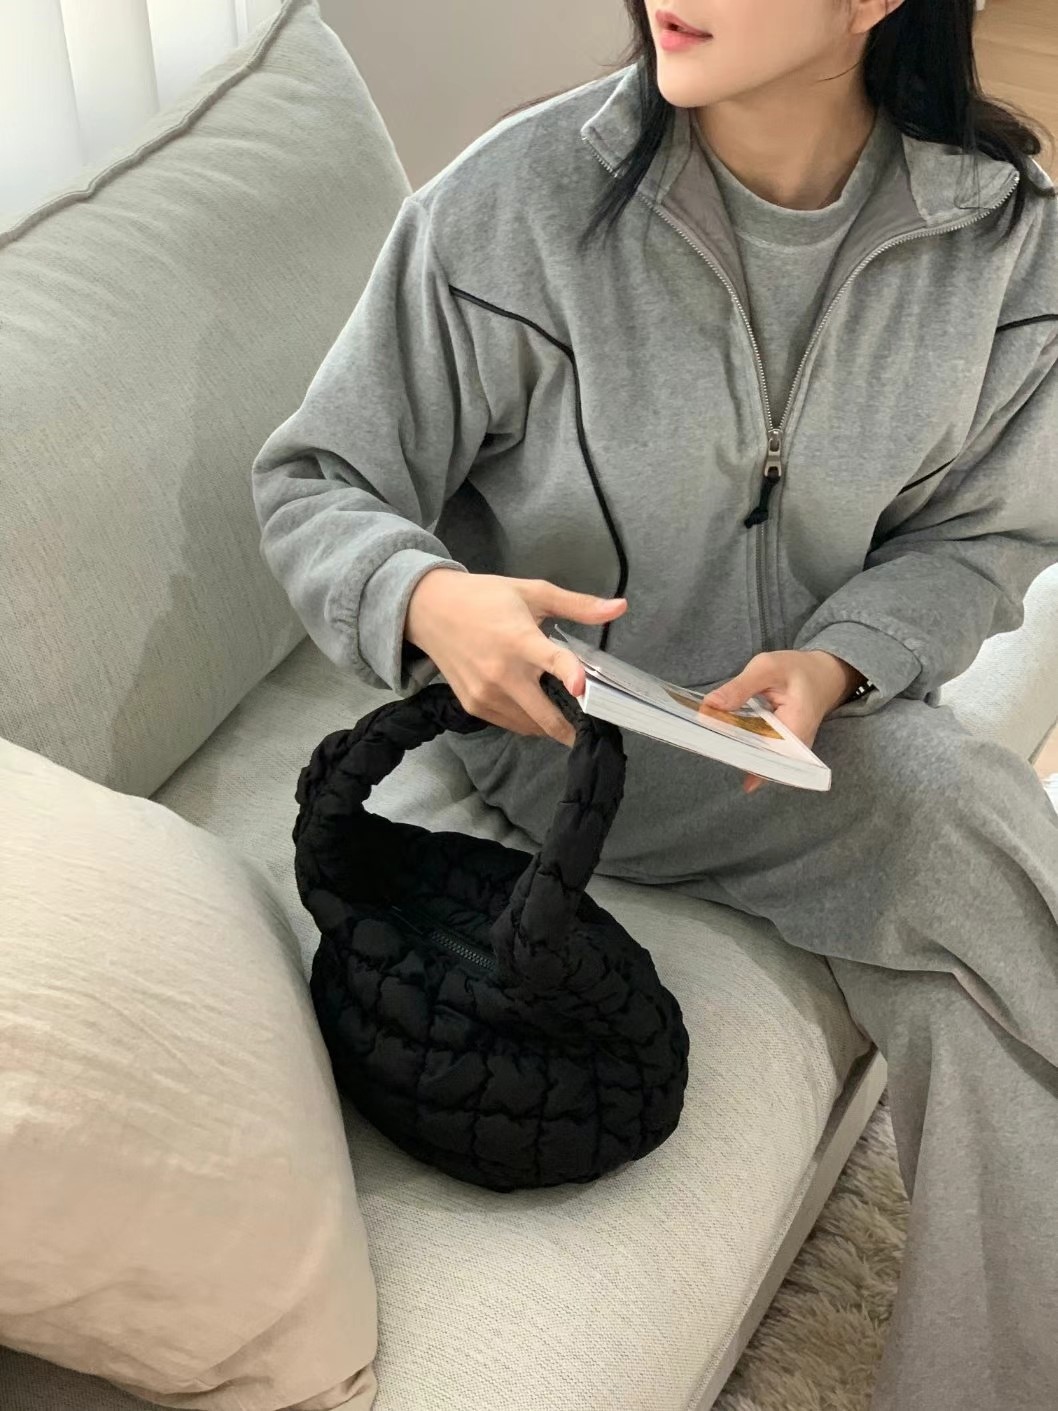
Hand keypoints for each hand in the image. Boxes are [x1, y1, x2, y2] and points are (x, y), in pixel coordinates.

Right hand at [405, 569, 626, 746]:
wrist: (429, 610)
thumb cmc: (485, 598)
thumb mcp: (533, 593)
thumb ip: (578, 606)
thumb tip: (620, 607)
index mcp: (519, 640)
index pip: (551, 661)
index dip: (571, 675)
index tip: (584, 688)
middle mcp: (502, 673)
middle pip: (547, 718)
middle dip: (573, 729)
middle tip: (593, 729)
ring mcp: (485, 695)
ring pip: (532, 727)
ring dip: (550, 723)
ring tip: (562, 709)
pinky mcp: (474, 706)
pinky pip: (512, 724)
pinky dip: (528, 720)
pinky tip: (533, 703)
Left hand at [701, 650, 864, 793]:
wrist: (824, 676)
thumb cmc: (798, 670)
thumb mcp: (768, 668)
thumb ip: (739, 687)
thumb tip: (709, 706)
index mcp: (795, 730)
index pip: (760, 752)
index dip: (733, 750)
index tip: (710, 742)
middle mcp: (794, 750)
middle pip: (756, 760)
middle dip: (729, 751)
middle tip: (703, 739)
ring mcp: (787, 752)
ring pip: (754, 758)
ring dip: (732, 747)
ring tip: (709, 737)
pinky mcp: (779, 748)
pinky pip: (757, 751)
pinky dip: (740, 743)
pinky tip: (722, 735)